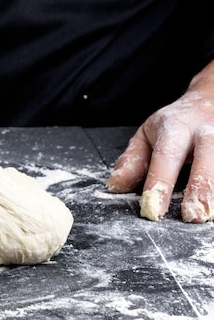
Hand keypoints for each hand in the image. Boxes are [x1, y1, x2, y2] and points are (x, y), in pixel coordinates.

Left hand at [107, 61, 213, 222]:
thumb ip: (133, 160)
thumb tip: (116, 186)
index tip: (152, 208)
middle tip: (192, 216)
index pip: (166, 156)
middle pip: (206, 158)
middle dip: (200, 187)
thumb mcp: (148, 135)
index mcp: (176, 127)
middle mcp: (205, 134)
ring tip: (206, 216)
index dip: (159, 182)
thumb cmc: (176, 124)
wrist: (209, 103)